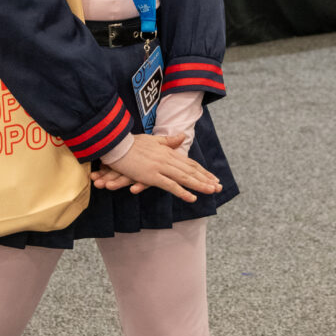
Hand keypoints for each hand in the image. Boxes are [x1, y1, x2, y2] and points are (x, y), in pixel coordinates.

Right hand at [90, 134, 221, 202]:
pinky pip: (170, 185)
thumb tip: (182, 137)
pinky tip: (192, 198)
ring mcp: (160, 167)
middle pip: (191, 170)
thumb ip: (168, 141)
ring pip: (185, 177)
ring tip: (212, 191)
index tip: (213, 178)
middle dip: (206, 179)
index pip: (189, 162)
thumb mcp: (152, 140)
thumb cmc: (131, 143)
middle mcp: (167, 158)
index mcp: (168, 151)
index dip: (202, 171)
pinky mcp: (152, 175)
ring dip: (199, 185)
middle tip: (219, 187)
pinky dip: (182, 192)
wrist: (116, 144)